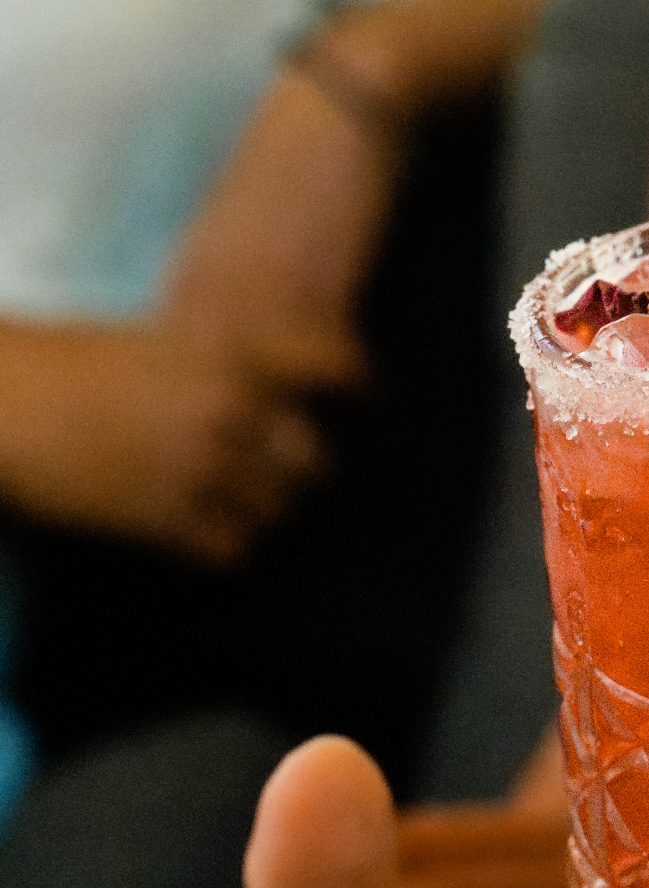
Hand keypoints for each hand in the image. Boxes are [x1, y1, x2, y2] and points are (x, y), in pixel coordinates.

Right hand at [0, 320, 350, 562]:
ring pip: (280, 510)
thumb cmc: (78, 361)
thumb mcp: (168, 340)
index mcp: (233, 356)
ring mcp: (203, 469)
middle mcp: (231, 412)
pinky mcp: (168, 520)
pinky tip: (206, 531)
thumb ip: (231, 364)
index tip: (374, 399)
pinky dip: (229, 543)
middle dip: (302, 468)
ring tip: (238, 502)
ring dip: (267, 510)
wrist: (9, 402)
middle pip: (315, 460)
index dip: (362, 385)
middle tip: (280, 468)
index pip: (332, 367)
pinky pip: (234, 547)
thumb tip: (282, 396)